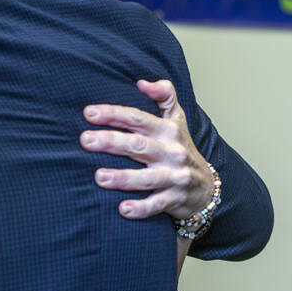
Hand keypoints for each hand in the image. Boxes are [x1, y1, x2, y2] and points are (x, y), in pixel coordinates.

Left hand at [80, 79, 213, 219]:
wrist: (206, 186)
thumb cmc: (181, 148)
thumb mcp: (177, 119)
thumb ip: (164, 95)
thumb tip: (141, 82)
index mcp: (168, 130)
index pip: (138, 118)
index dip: (114, 114)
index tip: (89, 113)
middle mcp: (172, 151)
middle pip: (139, 145)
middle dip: (111, 141)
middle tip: (85, 140)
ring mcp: (175, 176)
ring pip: (148, 177)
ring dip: (123, 177)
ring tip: (99, 176)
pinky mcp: (175, 199)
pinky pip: (157, 204)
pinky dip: (141, 208)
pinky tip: (122, 209)